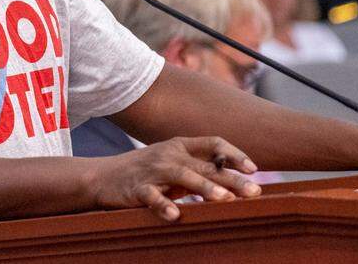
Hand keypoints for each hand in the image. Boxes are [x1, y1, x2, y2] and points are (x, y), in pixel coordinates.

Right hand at [90, 136, 261, 221]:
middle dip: (231, 178)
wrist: (103, 176)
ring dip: (204, 188)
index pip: (212, 143)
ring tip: (224, 199)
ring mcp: (152, 171)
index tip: (253, 169)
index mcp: (179, 145)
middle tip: (254, 191)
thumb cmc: (145, 172)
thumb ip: (197, 168)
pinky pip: (152, 196)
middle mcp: (168, 155)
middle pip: (204, 165)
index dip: (234, 154)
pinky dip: (163, 205)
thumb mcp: (172, 163)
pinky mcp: (137, 188)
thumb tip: (233, 181)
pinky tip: (175, 215)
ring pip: (182, 176)